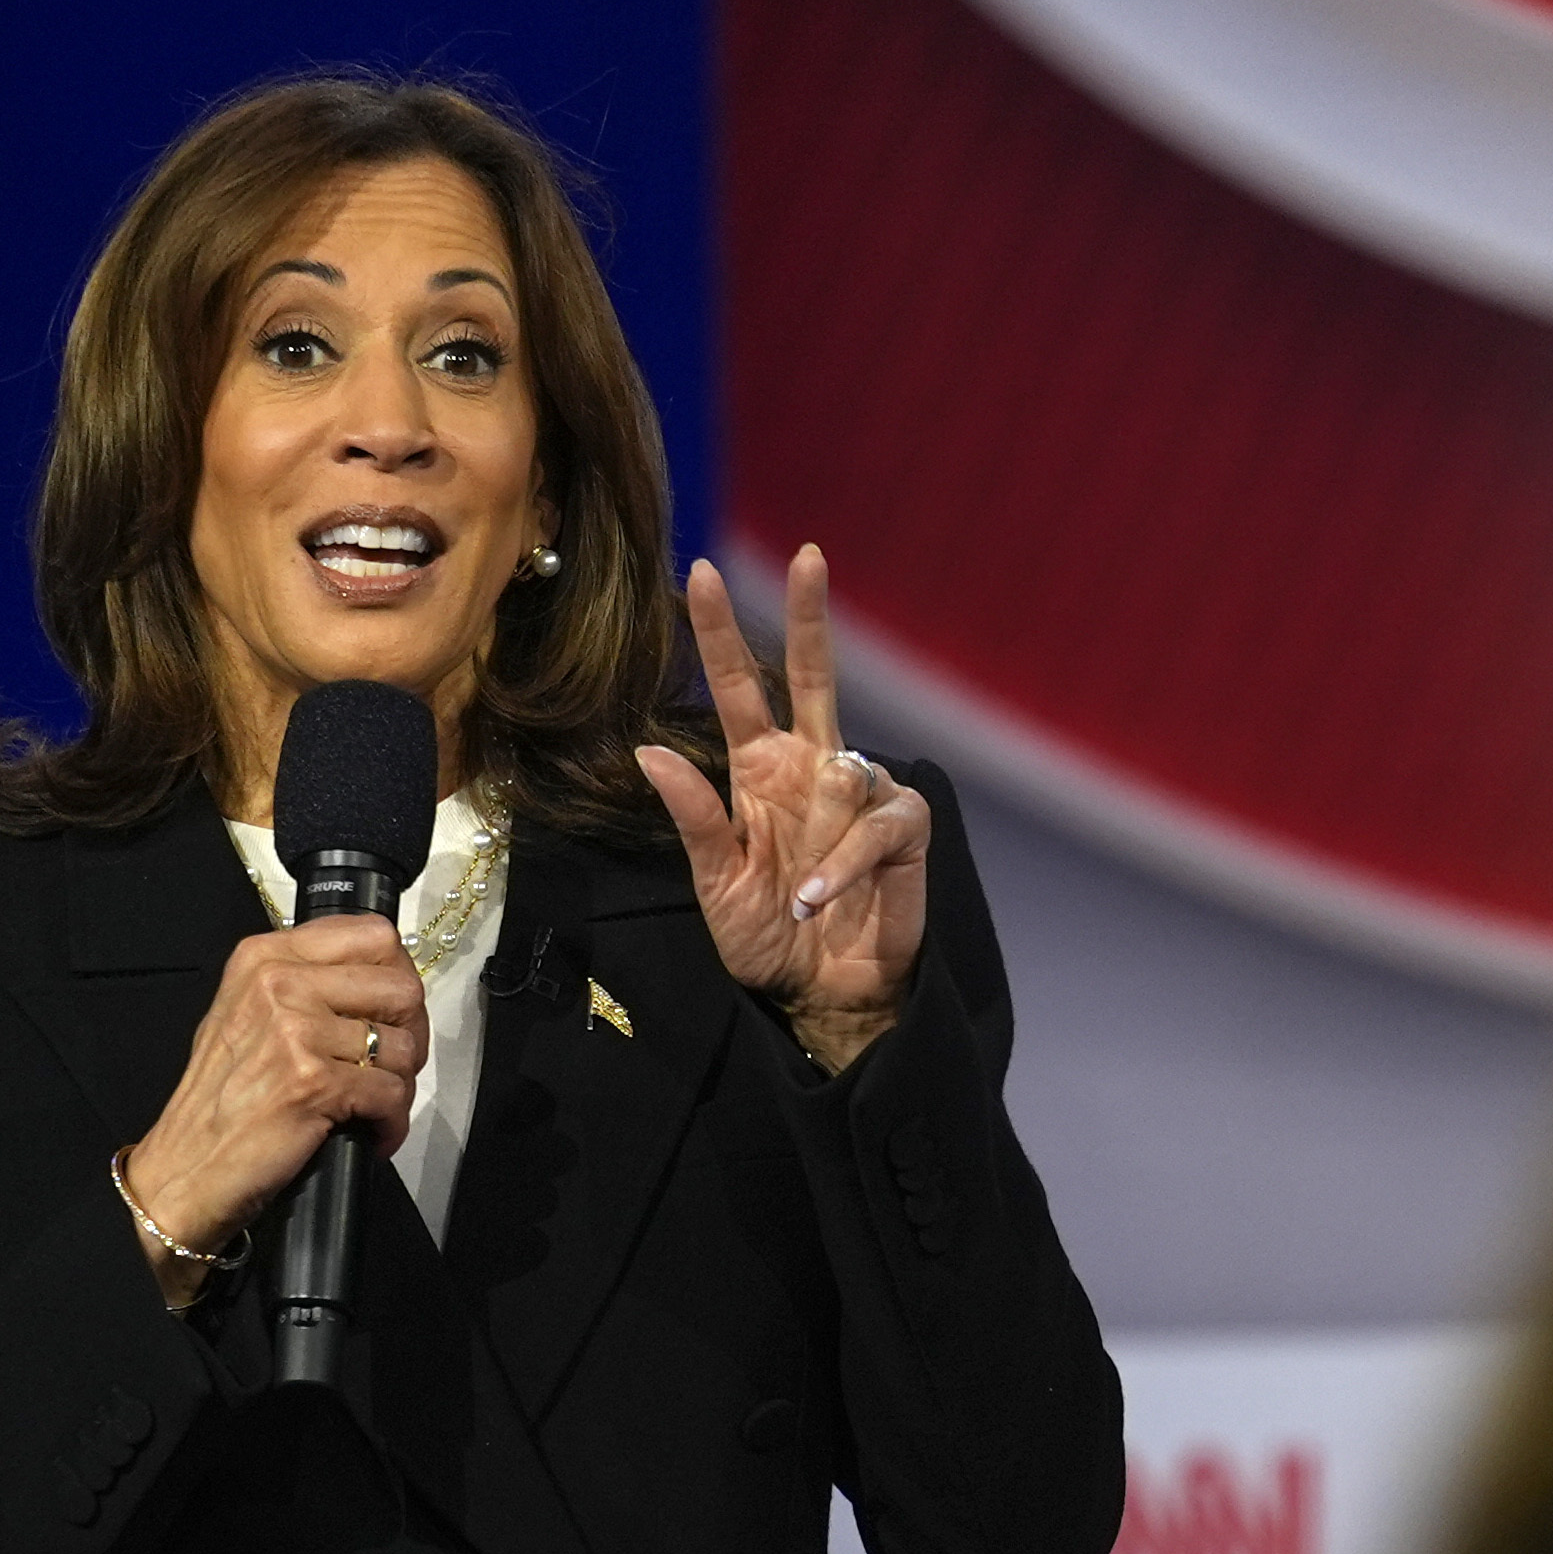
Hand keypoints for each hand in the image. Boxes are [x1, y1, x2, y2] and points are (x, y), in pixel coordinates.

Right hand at [121, 918, 426, 1293]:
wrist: (183, 1168)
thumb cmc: (219, 1098)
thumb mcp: (246, 1013)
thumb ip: (303, 984)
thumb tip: (377, 981)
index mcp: (265, 957)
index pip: (372, 935)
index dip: (398, 976)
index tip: (391, 1013)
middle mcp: (278, 983)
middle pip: (400, 987)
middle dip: (411, 1034)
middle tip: (393, 1067)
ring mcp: (295, 1031)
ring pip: (401, 1046)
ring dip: (400, 1085)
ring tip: (375, 1106)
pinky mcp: (313, 1083)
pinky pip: (391, 1094)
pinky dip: (391, 1123)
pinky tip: (372, 1135)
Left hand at [639, 546, 929, 1072]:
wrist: (820, 998)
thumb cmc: (768, 939)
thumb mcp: (713, 883)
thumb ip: (690, 817)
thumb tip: (648, 749)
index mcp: (760, 772)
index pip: (737, 690)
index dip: (719, 636)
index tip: (700, 575)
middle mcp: (812, 769)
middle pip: (812, 676)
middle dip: (810, 617)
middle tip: (809, 555)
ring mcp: (861, 796)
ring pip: (846, 769)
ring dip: (818, 840)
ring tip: (796, 897)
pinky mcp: (904, 831)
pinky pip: (876, 823)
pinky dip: (841, 864)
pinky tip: (816, 898)